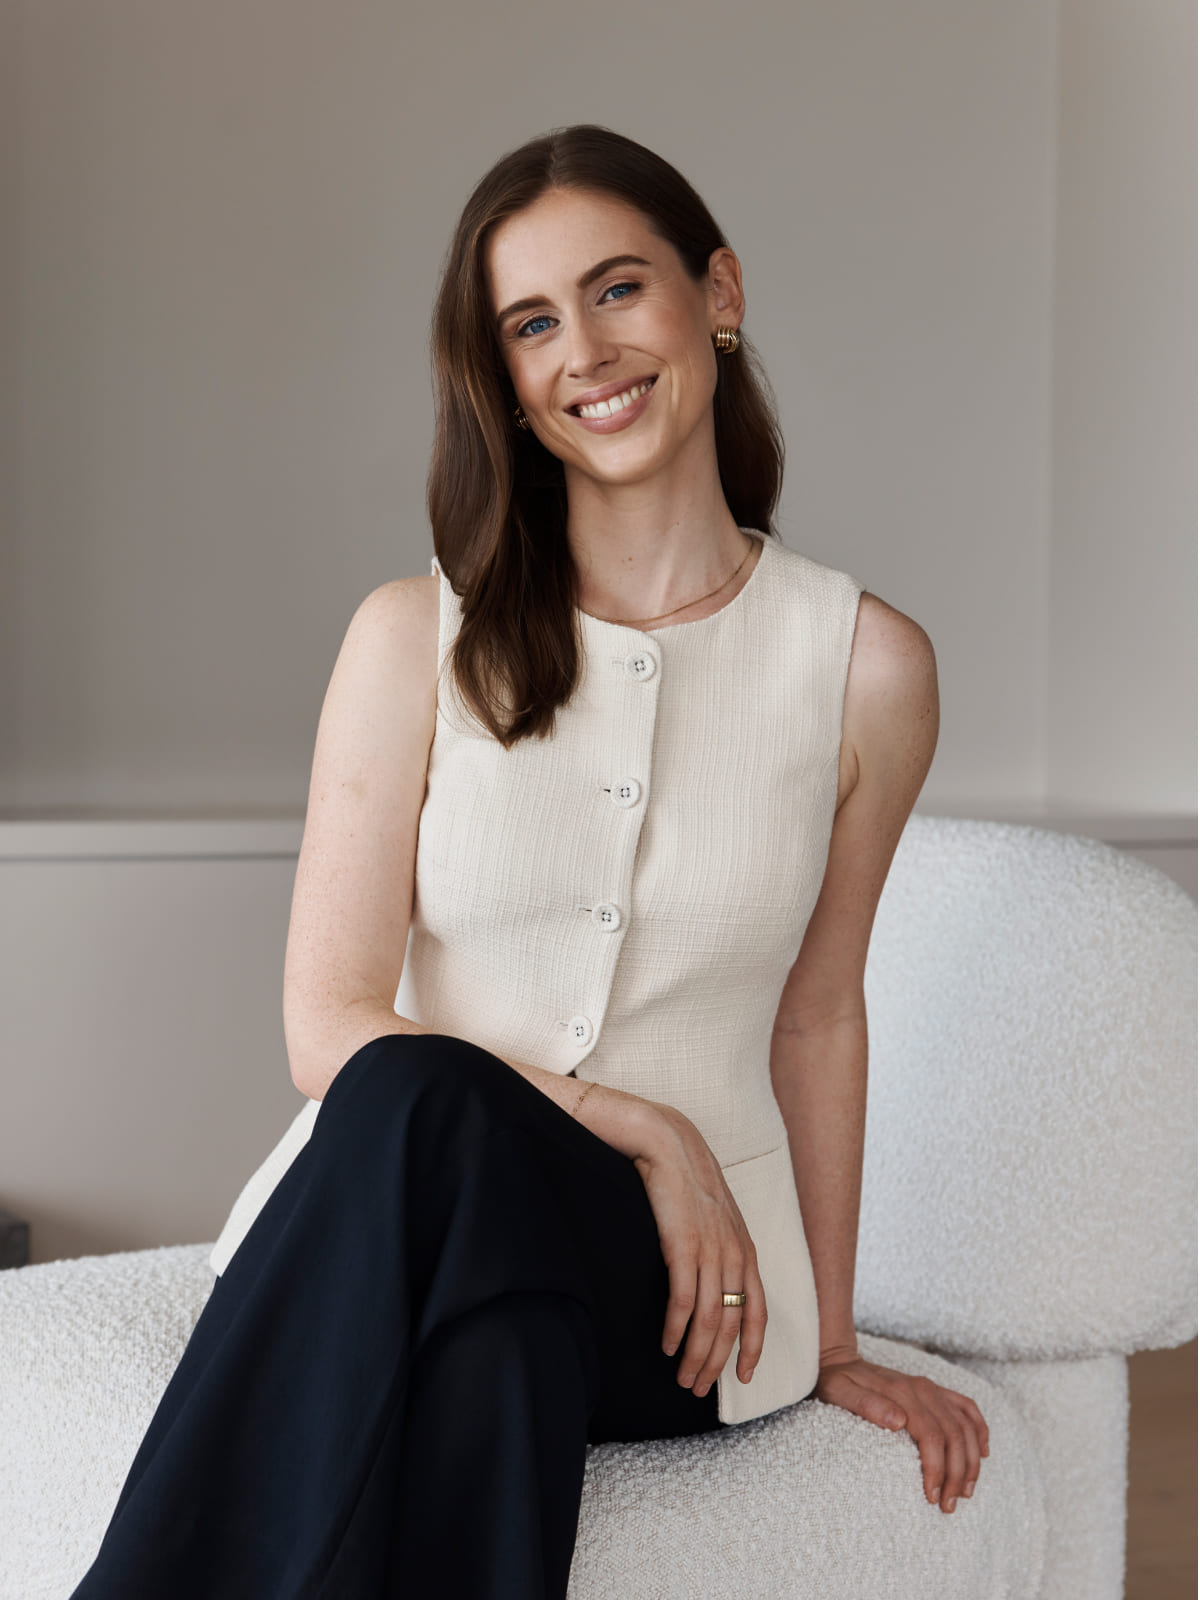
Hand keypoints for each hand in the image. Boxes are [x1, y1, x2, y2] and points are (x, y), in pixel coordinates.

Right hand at [631, 1103, 767, 1397]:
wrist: (668, 1143)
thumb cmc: (687, 1181)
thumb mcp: (718, 1218)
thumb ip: (722, 1250)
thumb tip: (716, 1285)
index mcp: (745, 1250)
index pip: (758, 1312)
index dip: (752, 1349)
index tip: (742, 1378)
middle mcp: (734, 1255)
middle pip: (731, 1325)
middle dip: (717, 1363)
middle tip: (698, 1388)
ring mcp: (710, 1251)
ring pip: (708, 1321)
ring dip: (696, 1356)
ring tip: (682, 1378)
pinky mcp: (682, 1246)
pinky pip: (682, 1301)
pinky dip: (676, 1330)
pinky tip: (667, 1346)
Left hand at [815, 1346, 989, 1512]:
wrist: (840, 1361)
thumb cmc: (837, 1382)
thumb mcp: (840, 1392)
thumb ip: (867, 1405)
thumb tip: (899, 1421)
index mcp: (903, 1392)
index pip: (931, 1435)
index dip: (936, 1469)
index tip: (931, 1497)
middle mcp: (923, 1388)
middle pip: (954, 1435)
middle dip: (956, 1474)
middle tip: (948, 1505)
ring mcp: (932, 1388)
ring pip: (966, 1426)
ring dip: (971, 1461)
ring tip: (965, 1492)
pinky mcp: (936, 1391)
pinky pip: (967, 1408)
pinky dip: (980, 1430)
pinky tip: (983, 1453)